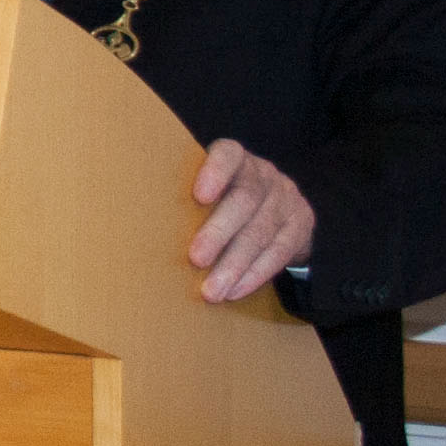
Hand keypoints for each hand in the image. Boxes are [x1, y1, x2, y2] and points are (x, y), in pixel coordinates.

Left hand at [189, 139, 317, 304]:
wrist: (278, 208)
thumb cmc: (222, 199)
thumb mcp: (209, 187)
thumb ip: (186, 197)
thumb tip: (143, 225)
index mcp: (236, 158)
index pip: (228, 154)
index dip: (215, 172)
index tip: (199, 196)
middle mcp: (264, 174)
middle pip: (244, 201)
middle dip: (218, 232)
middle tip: (196, 259)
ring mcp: (286, 198)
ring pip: (261, 232)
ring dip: (234, 265)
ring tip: (212, 291)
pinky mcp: (301, 224)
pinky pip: (279, 252)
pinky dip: (254, 275)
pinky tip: (235, 291)